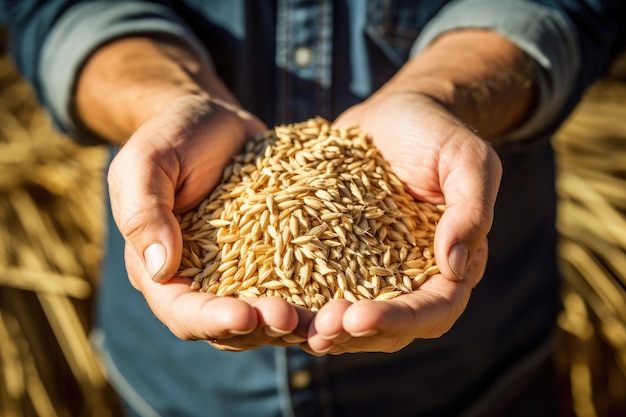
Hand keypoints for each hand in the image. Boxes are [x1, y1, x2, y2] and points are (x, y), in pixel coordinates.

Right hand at [108, 94, 313, 349]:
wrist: (214, 121)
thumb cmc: (173, 135)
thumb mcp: (148, 162)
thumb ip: (145, 212)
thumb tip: (161, 270)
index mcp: (159, 269)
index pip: (182, 311)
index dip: (211, 320)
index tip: (244, 315)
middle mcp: (200, 281)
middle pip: (228, 327)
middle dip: (259, 327)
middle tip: (292, 319)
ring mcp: (239, 273)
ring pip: (265, 316)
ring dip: (292, 321)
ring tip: (322, 316)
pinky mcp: (273, 257)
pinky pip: (295, 285)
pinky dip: (314, 295)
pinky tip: (340, 294)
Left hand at [303, 90, 501, 353]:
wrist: (395, 114)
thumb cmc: (437, 133)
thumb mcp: (468, 161)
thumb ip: (471, 210)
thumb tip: (455, 266)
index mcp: (451, 265)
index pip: (435, 309)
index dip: (399, 319)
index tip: (360, 317)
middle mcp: (412, 278)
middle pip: (390, 327)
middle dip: (354, 333)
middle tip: (319, 329)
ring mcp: (373, 270)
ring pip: (352, 317)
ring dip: (323, 326)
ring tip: (289, 324)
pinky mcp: (339, 256)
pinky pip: (320, 285)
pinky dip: (299, 298)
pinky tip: (270, 299)